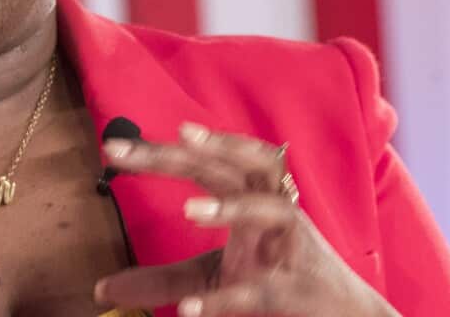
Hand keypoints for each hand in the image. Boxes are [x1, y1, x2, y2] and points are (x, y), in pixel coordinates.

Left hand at [93, 124, 397, 316]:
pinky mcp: (296, 292)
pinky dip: (225, 300)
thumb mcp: (217, 276)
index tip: (114, 149)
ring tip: (190, 210)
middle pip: (235, 168)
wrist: (346, 315)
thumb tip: (102, 289)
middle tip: (130, 152)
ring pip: (271, 210)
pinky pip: (261, 292)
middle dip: (185, 155)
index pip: (205, 164)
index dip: (163, 152)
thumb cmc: (279, 283)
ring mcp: (289, 249)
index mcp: (251, 199)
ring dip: (233, 207)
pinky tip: (189, 311)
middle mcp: (275, 210)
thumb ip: (163, 280)